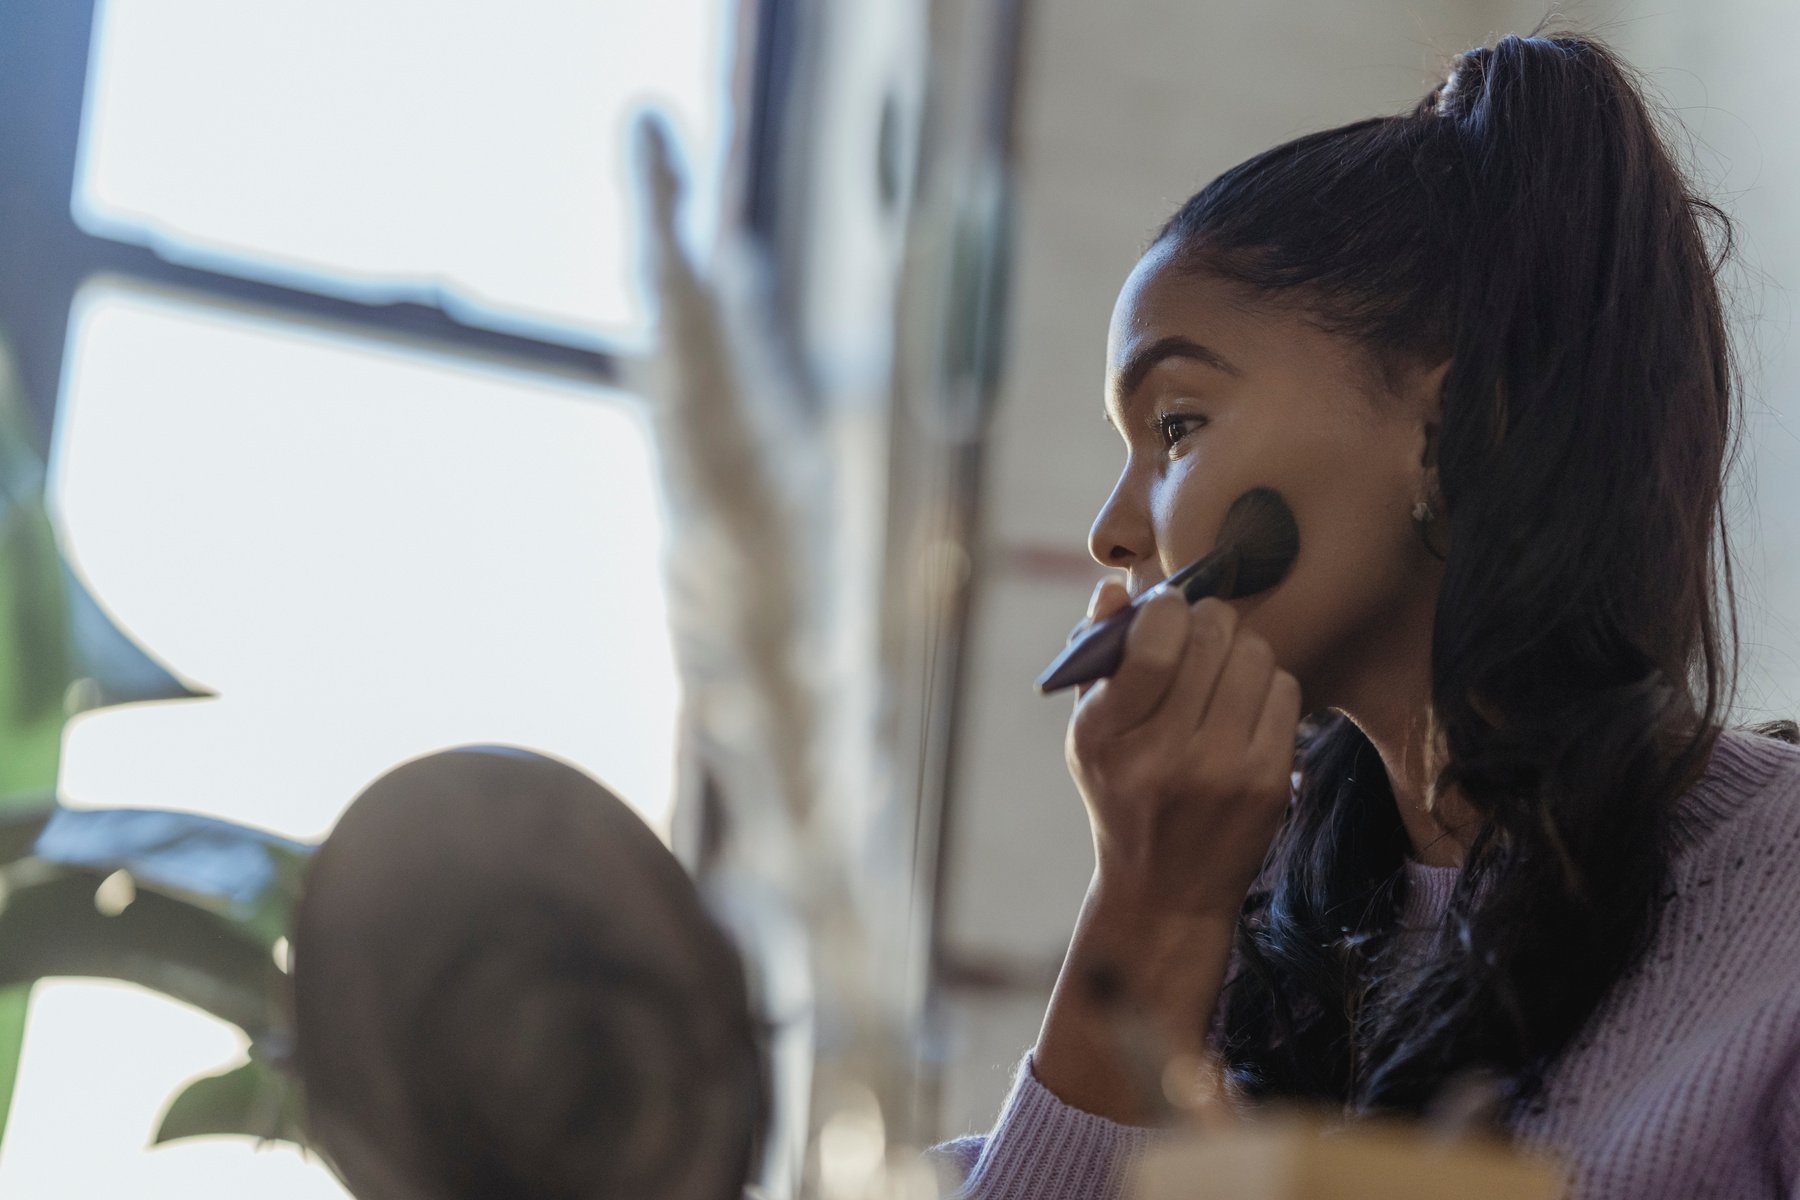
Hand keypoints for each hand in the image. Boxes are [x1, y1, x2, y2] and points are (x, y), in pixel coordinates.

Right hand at [1065, 578, 1301, 919]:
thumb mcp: (1088, 734)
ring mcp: (1221, 772)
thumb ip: (1097, 657)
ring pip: (1255, 656)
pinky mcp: (1267, 784)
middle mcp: (1163, 756)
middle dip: (1209, 619)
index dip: (1168, 609)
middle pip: (1212, 640)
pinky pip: (1285, 690)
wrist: (1165, 890)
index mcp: (1105, 737)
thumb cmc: (1121, 793)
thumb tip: (1117, 588)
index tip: (1168, 609)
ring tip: (1224, 667)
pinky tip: (1246, 703)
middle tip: (1202, 630)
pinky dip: (1268, 682)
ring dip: (1241, 647)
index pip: (1153, 645)